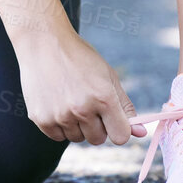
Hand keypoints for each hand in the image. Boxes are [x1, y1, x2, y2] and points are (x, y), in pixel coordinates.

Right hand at [12, 28, 147, 144]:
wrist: (44, 42)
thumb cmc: (80, 59)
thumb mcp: (108, 77)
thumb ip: (125, 107)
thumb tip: (141, 133)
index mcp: (104, 97)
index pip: (120, 136)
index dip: (118, 129)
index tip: (112, 119)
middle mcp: (82, 109)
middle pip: (98, 140)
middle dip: (96, 126)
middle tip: (87, 103)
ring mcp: (60, 115)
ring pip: (77, 138)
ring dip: (77, 125)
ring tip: (70, 99)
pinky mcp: (41, 118)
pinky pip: (58, 136)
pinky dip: (59, 125)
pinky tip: (57, 103)